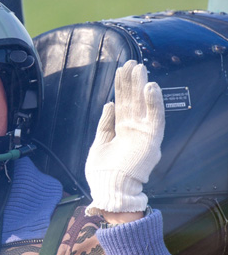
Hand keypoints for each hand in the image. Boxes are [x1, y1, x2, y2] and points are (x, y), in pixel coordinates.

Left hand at [85, 60, 164, 216]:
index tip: (121, 70)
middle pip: (133, 101)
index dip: (122, 87)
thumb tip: (108, 103)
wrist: (110, 192)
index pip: (123, 104)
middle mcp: (134, 131)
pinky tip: (150, 87)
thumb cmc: (103, 174)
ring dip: (142, 87)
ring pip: (143, 106)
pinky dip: (154, 103)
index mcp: (122, 131)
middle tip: (132, 62)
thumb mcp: (99, 143)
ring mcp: (143, 135)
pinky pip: (155, 119)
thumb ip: (105, 124)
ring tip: (139, 68)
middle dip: (132, 82)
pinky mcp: (151, 141)